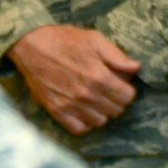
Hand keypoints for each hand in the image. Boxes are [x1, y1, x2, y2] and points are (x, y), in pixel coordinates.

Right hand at [10, 25, 141, 134]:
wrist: (31, 45)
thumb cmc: (64, 39)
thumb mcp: (94, 39)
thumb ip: (117, 56)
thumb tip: (136, 68)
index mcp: (99, 76)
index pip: (128, 97)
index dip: (128, 89)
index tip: (121, 84)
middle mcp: (87, 95)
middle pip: (116, 110)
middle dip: (117, 100)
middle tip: (109, 90)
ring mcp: (71, 105)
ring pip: (100, 121)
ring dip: (102, 112)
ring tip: (97, 99)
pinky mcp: (56, 112)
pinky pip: (80, 129)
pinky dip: (85, 122)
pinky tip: (84, 110)